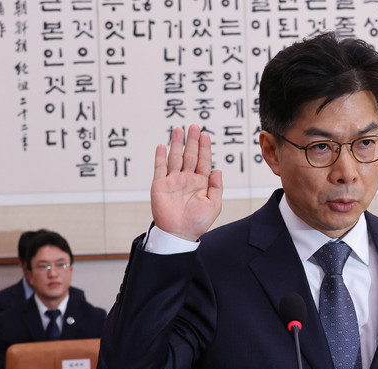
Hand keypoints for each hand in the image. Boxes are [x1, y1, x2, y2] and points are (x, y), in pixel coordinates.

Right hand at [151, 124, 222, 240]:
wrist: (179, 234)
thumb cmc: (198, 223)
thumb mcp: (214, 205)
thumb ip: (216, 187)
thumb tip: (218, 170)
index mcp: (201, 183)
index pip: (203, 161)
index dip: (205, 148)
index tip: (205, 135)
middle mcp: (187, 179)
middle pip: (190, 155)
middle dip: (192, 141)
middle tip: (194, 126)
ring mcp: (173, 181)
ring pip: (175, 158)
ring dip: (176, 144)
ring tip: (179, 129)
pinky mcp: (160, 185)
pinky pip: (160, 168)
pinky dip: (160, 157)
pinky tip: (163, 145)